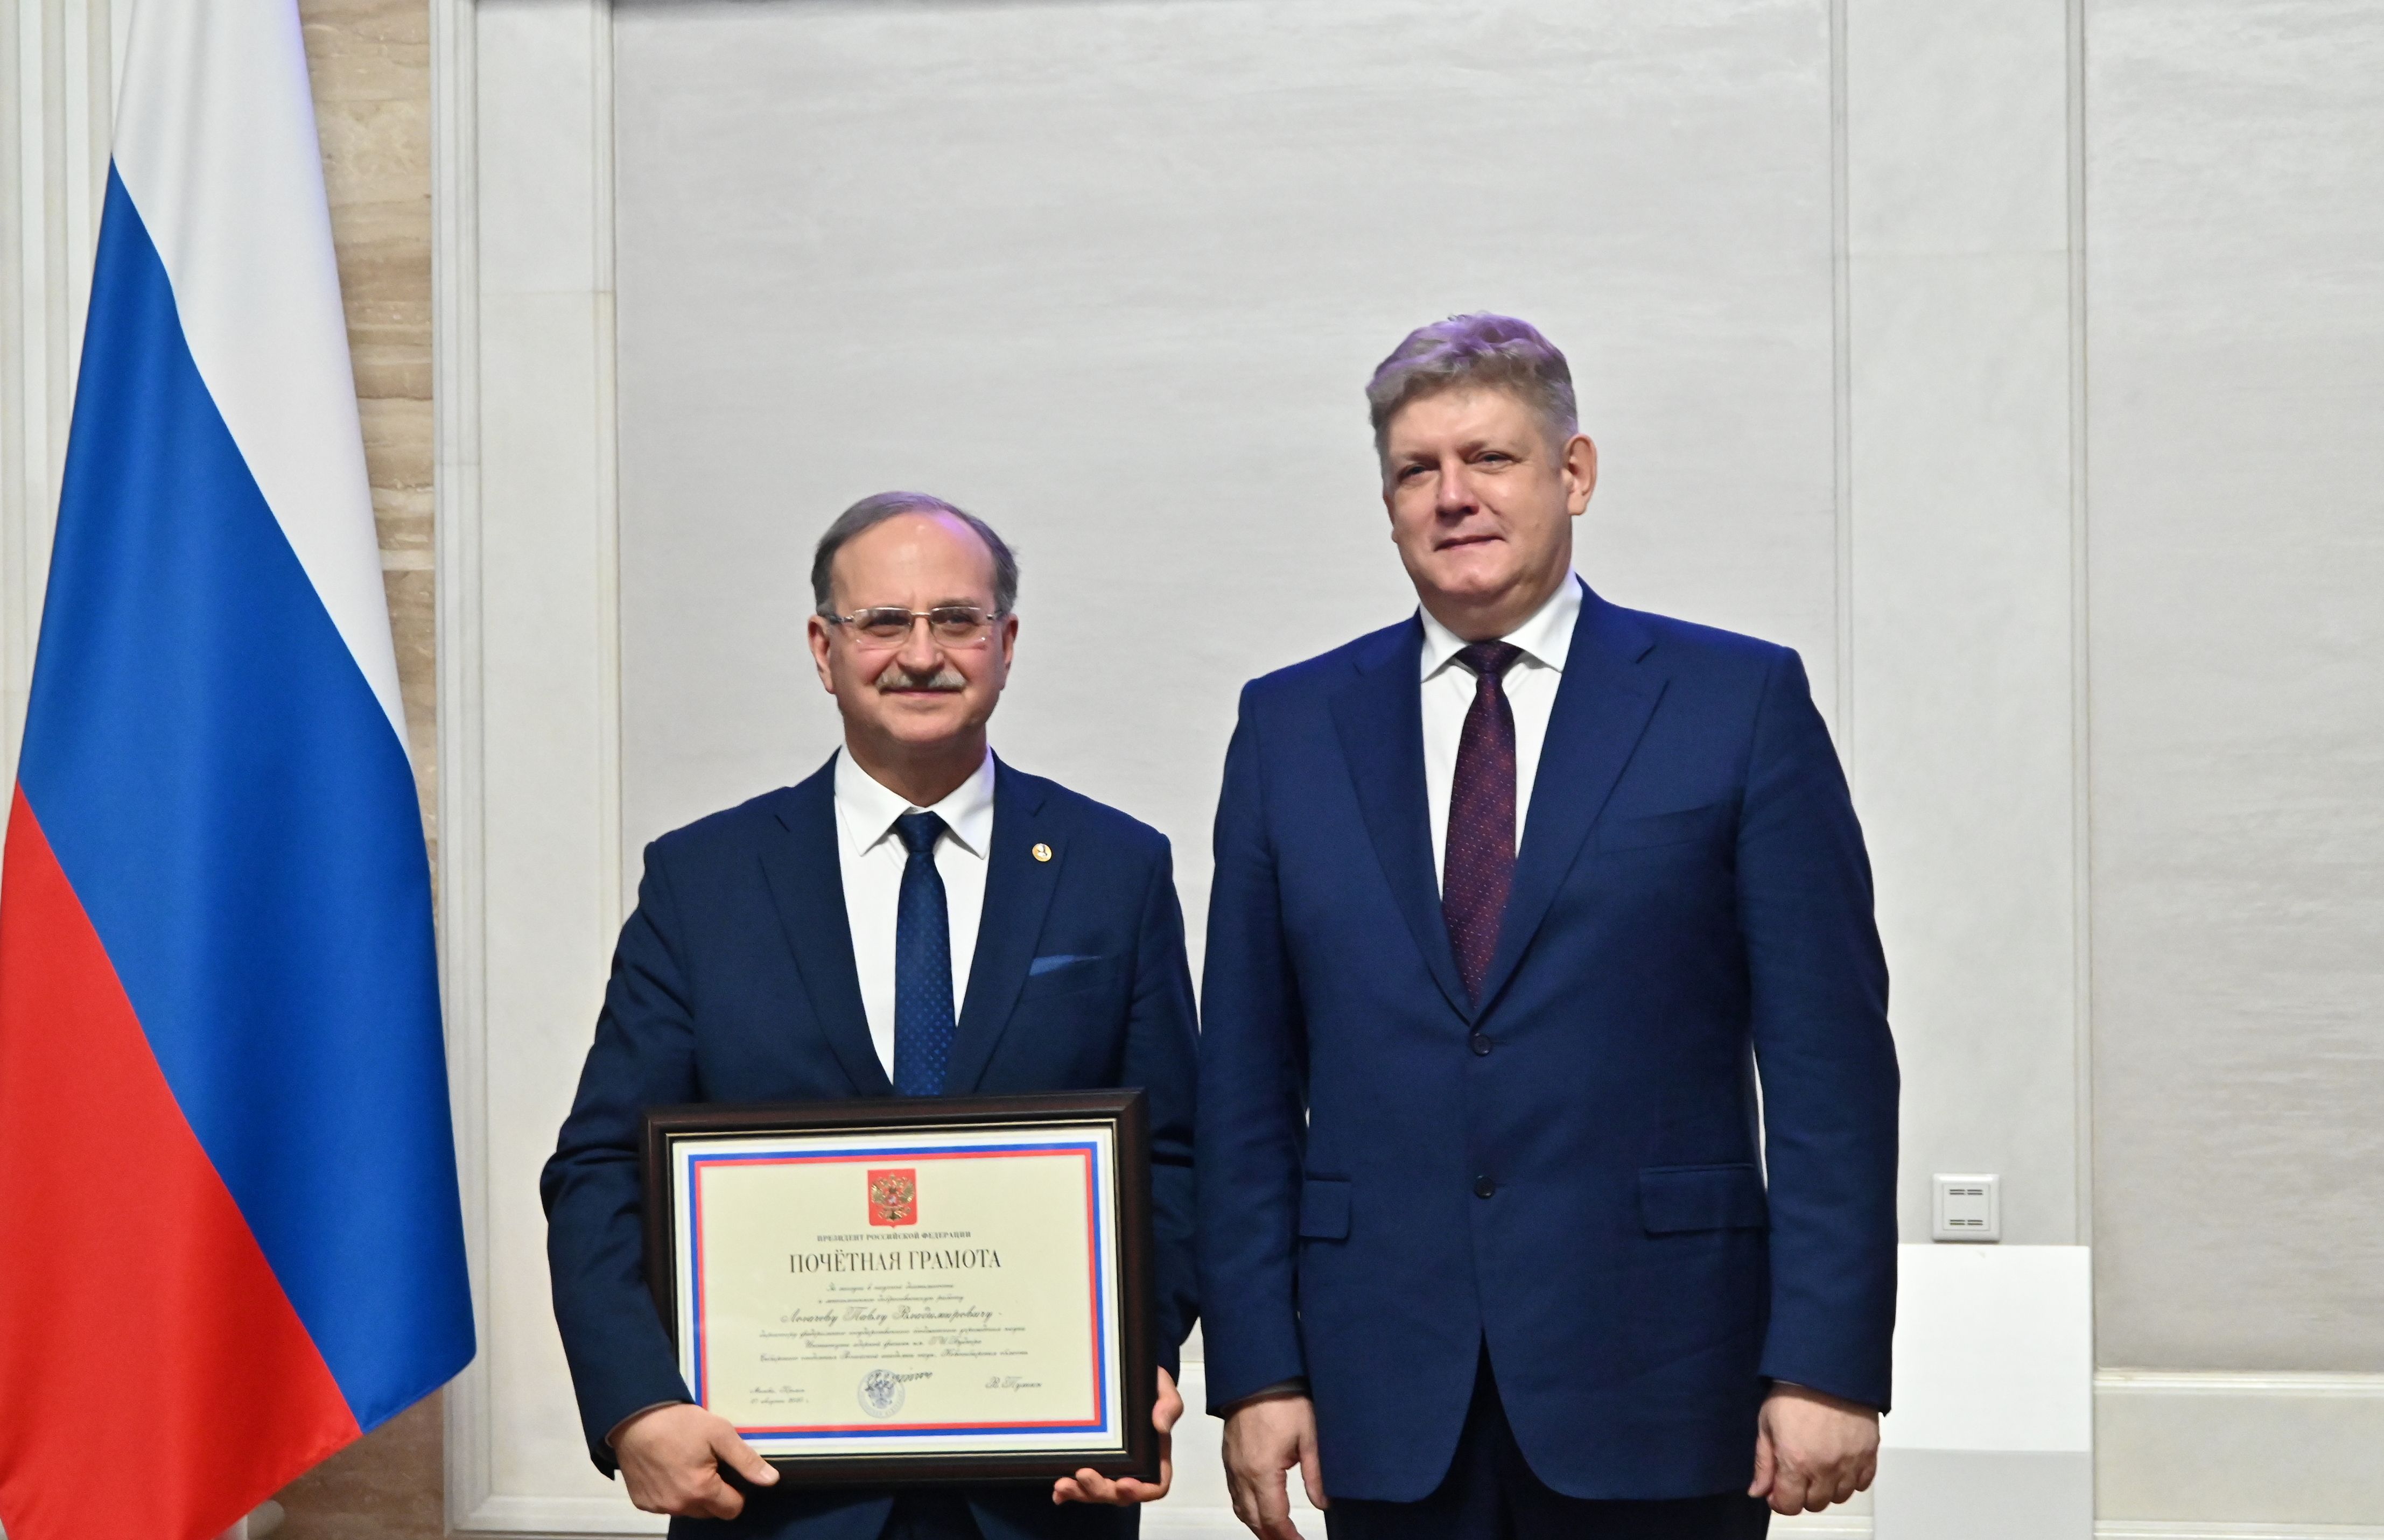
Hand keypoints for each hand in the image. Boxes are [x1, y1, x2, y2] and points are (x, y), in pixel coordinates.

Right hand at [612, 1403, 778, 1519]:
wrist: (635, 1417)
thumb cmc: (678, 1423)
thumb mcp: (719, 1434)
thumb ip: (746, 1460)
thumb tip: (770, 1480)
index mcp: (701, 1491)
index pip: (732, 1509)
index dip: (736, 1492)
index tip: (728, 1472)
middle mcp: (679, 1506)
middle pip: (710, 1512)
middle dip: (715, 1494)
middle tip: (707, 1464)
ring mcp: (659, 1506)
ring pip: (688, 1510)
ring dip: (692, 1495)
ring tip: (686, 1464)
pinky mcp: (643, 1502)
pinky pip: (666, 1505)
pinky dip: (671, 1492)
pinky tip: (668, 1469)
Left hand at [1053, 1367, 1182, 1505]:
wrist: (1127, 1376)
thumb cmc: (1150, 1387)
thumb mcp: (1164, 1390)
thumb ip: (1169, 1406)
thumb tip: (1161, 1426)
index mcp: (1155, 1456)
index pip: (1155, 1485)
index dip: (1141, 1492)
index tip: (1124, 1483)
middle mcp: (1133, 1467)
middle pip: (1119, 1493)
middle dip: (1101, 1490)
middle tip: (1084, 1475)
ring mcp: (1111, 1467)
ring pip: (1097, 1492)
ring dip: (1080, 1492)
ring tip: (1063, 1484)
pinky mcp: (1091, 1461)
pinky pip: (1080, 1484)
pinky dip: (1068, 1492)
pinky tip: (1057, 1493)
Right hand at [1222, 1391, 1324, 1538]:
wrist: (1258, 1375)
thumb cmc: (1284, 1399)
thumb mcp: (1310, 1436)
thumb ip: (1316, 1474)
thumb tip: (1323, 1503)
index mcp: (1262, 1470)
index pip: (1273, 1518)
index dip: (1287, 1537)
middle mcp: (1242, 1473)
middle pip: (1254, 1520)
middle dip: (1272, 1537)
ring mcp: (1232, 1466)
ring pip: (1240, 1509)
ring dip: (1257, 1526)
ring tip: (1276, 1535)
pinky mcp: (1228, 1458)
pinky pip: (1234, 1493)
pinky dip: (1246, 1509)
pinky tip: (1258, 1511)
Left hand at [1748, 1383, 1878, 1514]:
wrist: (1826, 1368)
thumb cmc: (1793, 1391)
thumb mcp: (1766, 1424)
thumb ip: (1764, 1463)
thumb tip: (1758, 1491)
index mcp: (1796, 1462)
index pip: (1789, 1505)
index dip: (1780, 1501)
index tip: (1777, 1490)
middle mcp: (1825, 1468)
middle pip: (1815, 1504)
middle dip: (1802, 1494)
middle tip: (1796, 1475)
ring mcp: (1850, 1462)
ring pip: (1840, 1496)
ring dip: (1827, 1488)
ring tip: (1818, 1467)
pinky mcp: (1869, 1453)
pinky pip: (1863, 1483)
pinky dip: (1852, 1479)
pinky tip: (1839, 1463)